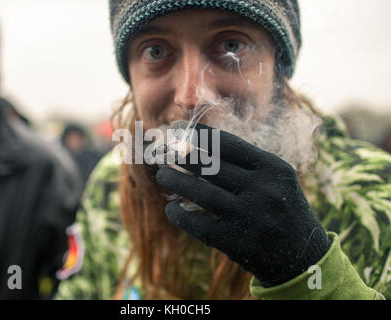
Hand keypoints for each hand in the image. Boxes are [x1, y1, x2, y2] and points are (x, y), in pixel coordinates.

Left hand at [156, 123, 330, 285]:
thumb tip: (201, 142)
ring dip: (174, 181)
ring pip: (200, 192)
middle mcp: (264, 190)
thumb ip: (246, 163)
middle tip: (165, 153)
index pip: (228, 143)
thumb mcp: (276, 180)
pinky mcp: (237, 243)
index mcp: (274, 169)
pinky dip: (179, 215)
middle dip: (181, 156)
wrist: (305, 258)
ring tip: (163, 175)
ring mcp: (250, 217)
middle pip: (210, 165)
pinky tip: (171, 209)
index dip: (198, 134)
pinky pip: (198, 225)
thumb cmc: (283, 210)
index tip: (178, 128)